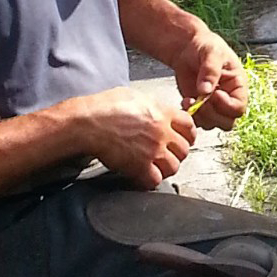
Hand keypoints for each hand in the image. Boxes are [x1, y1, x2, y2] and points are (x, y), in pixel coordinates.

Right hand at [79, 80, 198, 187]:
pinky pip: (155, 180)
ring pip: (174, 166)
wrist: (87, 123)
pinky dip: (150, 180)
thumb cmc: (103, 107)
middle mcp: (161, 132)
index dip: (187, 134)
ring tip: (156, 166)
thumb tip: (159, 111)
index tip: (182, 138)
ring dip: (165, 168)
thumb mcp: (135, 96)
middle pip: (184, 149)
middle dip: (176, 153)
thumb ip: (153, 106)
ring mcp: (152, 150)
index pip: (190, 126)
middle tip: (166, 154)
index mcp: (162, 113)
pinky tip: (143, 175)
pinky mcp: (139, 166)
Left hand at [173, 24, 248, 129]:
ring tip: (189, 100)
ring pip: (212, 124)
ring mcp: (213, 105)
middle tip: (199, 100)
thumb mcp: (211, 53)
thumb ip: (210, 71)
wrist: (188, 47)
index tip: (214, 93)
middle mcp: (228, 98)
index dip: (226, 106)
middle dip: (212, 114)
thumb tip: (206, 91)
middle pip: (227, 122)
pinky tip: (185, 101)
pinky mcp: (199, 107)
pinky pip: (198, 121)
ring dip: (200, 116)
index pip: (239, 108)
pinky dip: (191, 115)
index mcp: (238, 86)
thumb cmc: (205, 45)